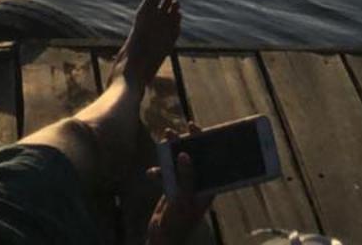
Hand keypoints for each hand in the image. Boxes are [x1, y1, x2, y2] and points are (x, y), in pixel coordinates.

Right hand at [146, 125, 213, 243]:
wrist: (162, 239)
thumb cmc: (177, 223)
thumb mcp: (183, 199)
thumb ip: (185, 177)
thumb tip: (186, 155)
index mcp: (207, 189)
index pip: (210, 162)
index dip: (206, 144)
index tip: (197, 128)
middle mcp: (198, 186)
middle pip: (195, 159)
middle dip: (187, 143)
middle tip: (179, 128)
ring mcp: (185, 187)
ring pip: (180, 164)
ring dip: (171, 152)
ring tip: (165, 137)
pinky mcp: (172, 190)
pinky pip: (167, 174)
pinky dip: (159, 171)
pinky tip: (151, 173)